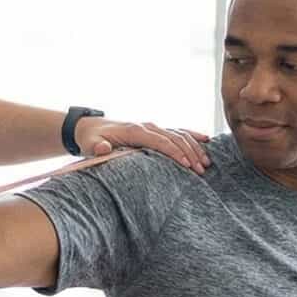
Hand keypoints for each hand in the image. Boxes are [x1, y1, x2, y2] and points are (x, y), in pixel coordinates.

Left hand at [76, 118, 211, 173]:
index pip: (160, 141)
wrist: (90, 127)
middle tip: (202, 170)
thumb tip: (102, 148)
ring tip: (206, 163)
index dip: (174, 152)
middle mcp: (147, 127)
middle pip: (174, 138)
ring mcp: (152, 128)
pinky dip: (191, 136)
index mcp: (134, 130)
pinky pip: (177, 132)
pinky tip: (206, 141)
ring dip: (194, 147)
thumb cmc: (91, 139)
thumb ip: (97, 147)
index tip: (187, 165)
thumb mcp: (90, 144)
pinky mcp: (154, 131)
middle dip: (190, 153)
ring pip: (179, 134)